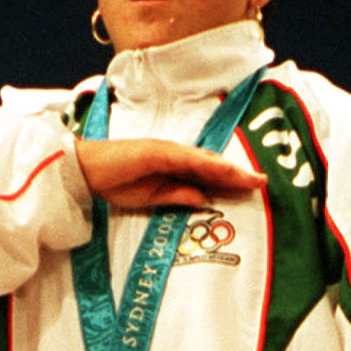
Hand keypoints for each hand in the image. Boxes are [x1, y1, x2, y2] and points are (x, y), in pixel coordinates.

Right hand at [75, 138, 262, 209]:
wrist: (87, 172)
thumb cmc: (115, 183)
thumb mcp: (153, 198)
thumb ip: (178, 196)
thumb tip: (204, 199)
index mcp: (174, 168)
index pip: (208, 175)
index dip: (230, 181)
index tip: (251, 189)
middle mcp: (175, 156)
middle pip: (213, 166)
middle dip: (238, 174)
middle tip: (262, 182)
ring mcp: (168, 151)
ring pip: (206, 161)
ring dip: (229, 169)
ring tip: (251, 178)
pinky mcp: (159, 151)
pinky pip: (188, 159)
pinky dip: (207, 164)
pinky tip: (224, 169)